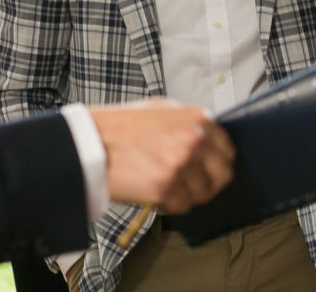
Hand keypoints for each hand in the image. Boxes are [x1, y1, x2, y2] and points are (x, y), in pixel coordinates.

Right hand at [89, 98, 233, 213]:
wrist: (89, 142)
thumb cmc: (118, 126)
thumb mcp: (159, 109)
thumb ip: (187, 122)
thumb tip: (206, 138)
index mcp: (195, 117)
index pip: (226, 149)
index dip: (216, 162)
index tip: (208, 169)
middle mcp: (193, 138)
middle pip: (222, 174)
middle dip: (208, 183)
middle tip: (191, 185)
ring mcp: (180, 163)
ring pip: (201, 194)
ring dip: (185, 194)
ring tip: (163, 184)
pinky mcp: (166, 186)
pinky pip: (181, 206)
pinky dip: (169, 204)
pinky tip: (152, 190)